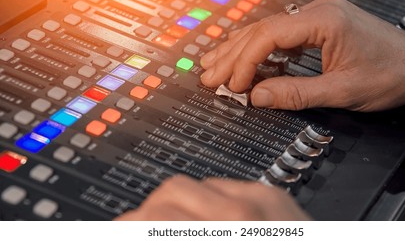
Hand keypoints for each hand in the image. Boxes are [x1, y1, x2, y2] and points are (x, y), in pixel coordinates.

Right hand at [114, 175, 310, 220]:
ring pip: (197, 183)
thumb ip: (175, 234)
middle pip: (172, 189)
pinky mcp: (272, 194)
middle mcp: (243, 212)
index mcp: (227, 230)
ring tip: (182, 223)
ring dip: (180, 203)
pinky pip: (225, 185)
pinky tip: (213, 219)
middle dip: (150, 210)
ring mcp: (260, 198)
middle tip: (143, 226)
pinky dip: (209, 200)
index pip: (157, 215)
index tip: (120, 228)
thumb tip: (148, 224)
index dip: (128, 223)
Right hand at [200, 0, 404, 111]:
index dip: (245, 61)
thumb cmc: (391, 75)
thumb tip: (257, 97)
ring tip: (213, 65)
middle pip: (262, 29)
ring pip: (267, 29)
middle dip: (232, 54)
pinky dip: (258, 49)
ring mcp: (317, 16)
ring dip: (239, 49)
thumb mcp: (342, 90)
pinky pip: (280, 35)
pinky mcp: (318, 26)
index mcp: (325, 20)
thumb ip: (295, 94)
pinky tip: (241, 59)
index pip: (270, 35)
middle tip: (208, 75)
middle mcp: (318, 11)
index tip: (233, 84)